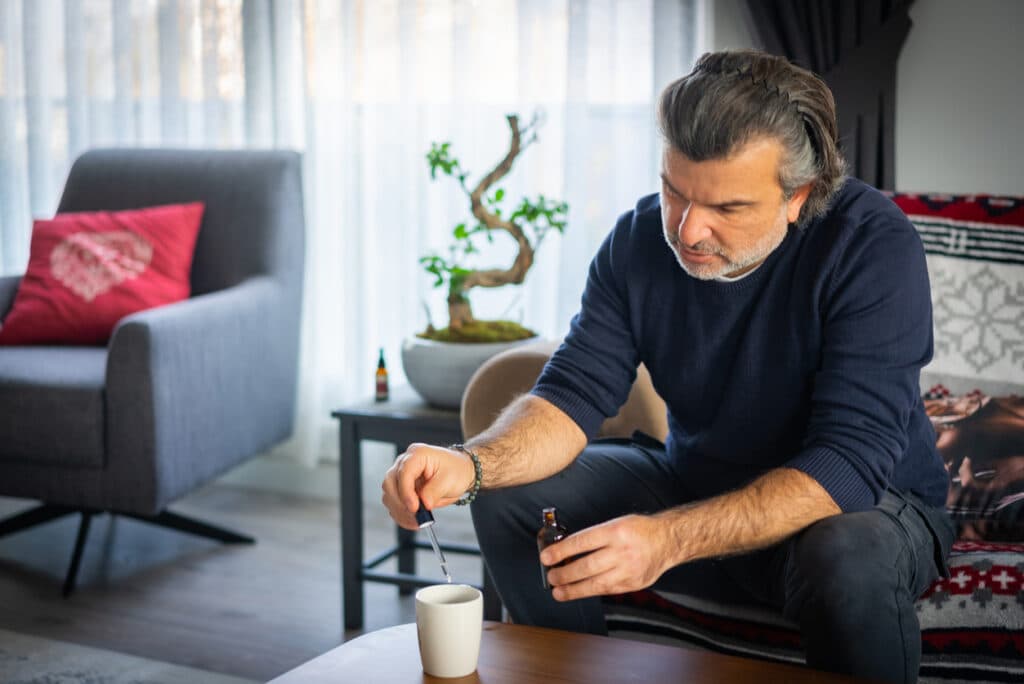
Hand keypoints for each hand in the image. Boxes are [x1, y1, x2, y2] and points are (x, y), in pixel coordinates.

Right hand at [381, 443, 475, 529]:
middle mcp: (405, 462)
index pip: (404, 472)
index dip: (406, 492)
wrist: (459, 472)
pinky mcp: (400, 488)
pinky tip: (413, 520)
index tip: (414, 507)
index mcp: (417, 454)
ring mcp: (400, 475)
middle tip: (416, 515)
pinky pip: (393, 503)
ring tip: (417, 520)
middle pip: (390, 483)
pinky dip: (400, 514)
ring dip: (400, 511)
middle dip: (401, 503)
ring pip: (388, 494)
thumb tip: (424, 504)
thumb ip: (435, 491)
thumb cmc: (455, 470)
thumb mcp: (450, 480)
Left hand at [540, 514, 675, 601]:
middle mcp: (622, 551)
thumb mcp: (616, 523)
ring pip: (595, 584)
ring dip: (573, 589)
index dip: (561, 551)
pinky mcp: (633, 584)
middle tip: (551, 576)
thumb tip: (567, 550)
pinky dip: (590, 591)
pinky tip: (579, 591)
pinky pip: (607, 590)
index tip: (546, 557)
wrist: (668, 541)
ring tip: (558, 591)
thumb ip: (594, 536)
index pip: (582, 542)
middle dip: (564, 574)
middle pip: (586, 566)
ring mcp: (628, 570)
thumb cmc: (639, 530)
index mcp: (615, 531)